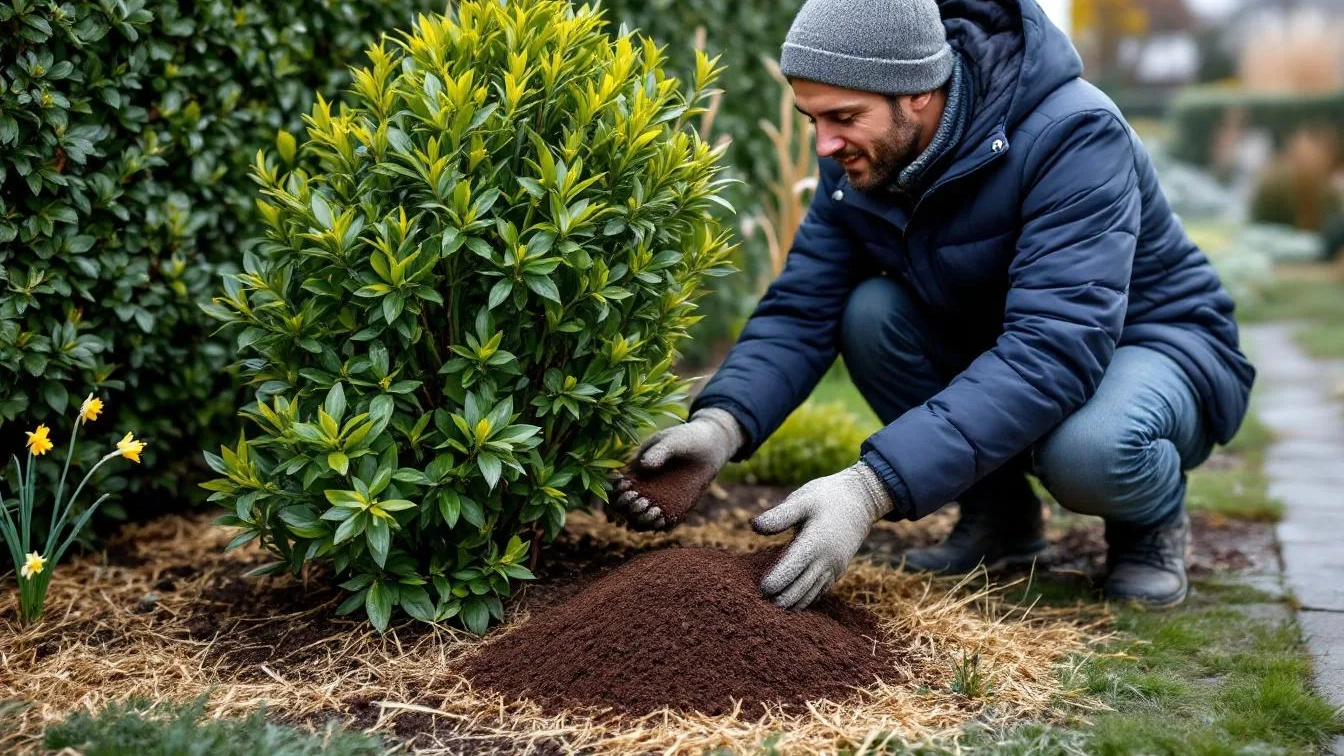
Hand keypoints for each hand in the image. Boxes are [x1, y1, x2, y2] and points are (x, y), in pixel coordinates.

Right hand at [608, 408, 743, 529]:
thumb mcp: (672, 440)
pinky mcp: (675, 507)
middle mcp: (644, 489)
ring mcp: (659, 499)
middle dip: (628, 509)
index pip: (616, 489)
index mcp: (635, 471)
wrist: (710, 445)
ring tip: (654, 510)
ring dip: (641, 520)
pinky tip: (663, 518)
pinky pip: (662, 524)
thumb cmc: (686, 438)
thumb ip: (659, 451)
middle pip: (625, 509)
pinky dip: (658, 526)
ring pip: (640, 520)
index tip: (628, 491)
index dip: (615, 495)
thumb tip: (645, 466)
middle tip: (642, 501)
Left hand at [752, 462, 892, 609]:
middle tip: (759, 603)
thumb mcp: (802, 499)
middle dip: (780, 599)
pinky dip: (805, 599)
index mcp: (815, 543)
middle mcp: (826, 560)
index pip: (791, 571)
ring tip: (771, 607)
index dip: (775, 583)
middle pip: (800, 590)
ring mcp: (834, 568)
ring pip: (810, 595)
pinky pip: (820, 591)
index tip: (759, 589)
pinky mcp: (837, 571)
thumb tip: (753, 526)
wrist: (862, 499)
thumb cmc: (827, 496)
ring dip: (792, 603)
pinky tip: (791, 602)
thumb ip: (779, 515)